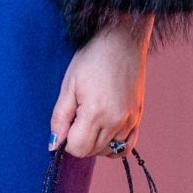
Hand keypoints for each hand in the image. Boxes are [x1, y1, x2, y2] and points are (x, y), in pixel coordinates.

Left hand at [49, 16, 151, 157]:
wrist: (122, 41)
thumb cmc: (92, 58)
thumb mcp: (68, 86)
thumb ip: (60, 118)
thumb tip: (54, 145)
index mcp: (96, 112)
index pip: (78, 148)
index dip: (66, 141)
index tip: (67, 123)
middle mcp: (116, 121)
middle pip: (92, 151)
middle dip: (80, 140)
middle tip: (78, 115)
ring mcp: (130, 120)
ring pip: (108, 151)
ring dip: (96, 143)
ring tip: (91, 119)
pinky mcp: (138, 117)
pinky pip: (127, 146)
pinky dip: (114, 146)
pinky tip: (105, 132)